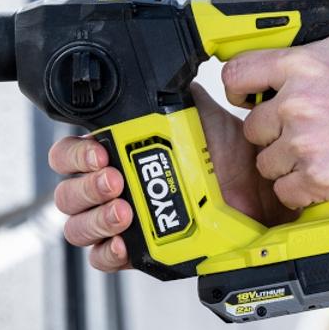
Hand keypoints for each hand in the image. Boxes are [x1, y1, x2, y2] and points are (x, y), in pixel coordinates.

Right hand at [47, 83, 293, 271]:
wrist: (261, 192)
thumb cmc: (231, 156)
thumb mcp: (199, 114)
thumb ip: (173, 94)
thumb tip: (160, 70)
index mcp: (120, 154)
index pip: (69, 155)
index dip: (74, 154)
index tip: (99, 151)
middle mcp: (116, 188)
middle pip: (68, 194)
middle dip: (84, 186)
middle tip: (114, 180)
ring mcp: (126, 222)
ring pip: (78, 227)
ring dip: (94, 218)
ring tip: (124, 209)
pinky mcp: (141, 253)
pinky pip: (104, 260)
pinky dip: (107, 252)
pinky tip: (124, 242)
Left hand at [221, 34, 328, 209]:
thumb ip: (295, 53)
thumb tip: (262, 60)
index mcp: (298, 66)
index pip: (235, 76)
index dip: (238, 91)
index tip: (247, 99)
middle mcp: (297, 103)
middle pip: (251, 129)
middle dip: (272, 134)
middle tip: (302, 132)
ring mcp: (306, 143)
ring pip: (266, 163)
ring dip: (286, 163)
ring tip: (318, 152)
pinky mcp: (318, 178)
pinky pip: (284, 190)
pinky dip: (300, 189)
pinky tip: (322, 173)